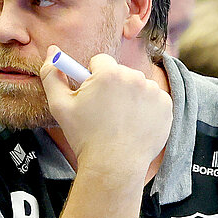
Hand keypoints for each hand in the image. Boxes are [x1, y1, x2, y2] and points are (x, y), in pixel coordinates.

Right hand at [37, 47, 172, 179]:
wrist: (114, 166)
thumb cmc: (85, 137)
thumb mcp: (60, 106)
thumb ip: (51, 75)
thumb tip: (51, 51)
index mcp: (109, 73)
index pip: (100, 61)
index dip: (92, 78)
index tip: (91, 96)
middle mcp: (134, 76)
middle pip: (119, 73)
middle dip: (112, 87)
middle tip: (105, 113)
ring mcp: (154, 91)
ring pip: (137, 85)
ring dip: (129, 97)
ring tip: (120, 121)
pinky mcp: (166, 105)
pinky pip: (153, 99)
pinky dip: (145, 109)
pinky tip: (134, 125)